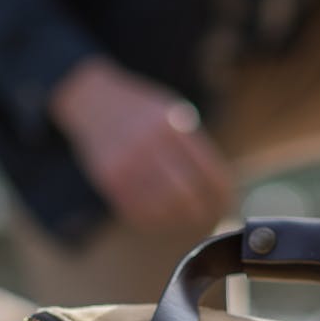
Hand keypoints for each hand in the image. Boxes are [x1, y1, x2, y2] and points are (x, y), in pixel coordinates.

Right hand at [50, 57, 235, 230]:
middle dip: (202, 210)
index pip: (207, 170)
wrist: (92, 100)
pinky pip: (138, 212)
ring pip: (162, 208)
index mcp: (172, 125)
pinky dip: (155, 219)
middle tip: (208, 215)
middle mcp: (149, 145)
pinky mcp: (109, 180)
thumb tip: (217, 186)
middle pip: (186, 194)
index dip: (221, 192)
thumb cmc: (140, 110)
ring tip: (185, 216)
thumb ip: (191, 145)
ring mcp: (127, 164)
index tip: (226, 201)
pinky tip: (161, 215)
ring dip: (178, 218)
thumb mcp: (170, 112)